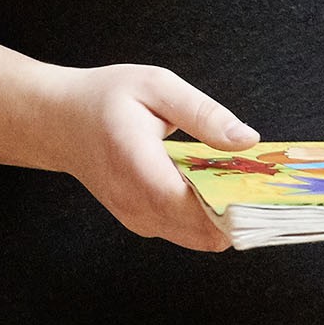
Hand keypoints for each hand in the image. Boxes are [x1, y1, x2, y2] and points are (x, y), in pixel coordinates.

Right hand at [18, 61, 256, 252]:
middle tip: (265, 183)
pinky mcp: (142, 222)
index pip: (191, 205)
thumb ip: (202, 113)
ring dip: (227, 217)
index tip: (266, 191)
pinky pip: (186, 232)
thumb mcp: (155, 85)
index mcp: (136, 164)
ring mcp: (137, 218)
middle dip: (240, 212)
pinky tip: (218, 188)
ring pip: (199, 238)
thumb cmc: (103, 98)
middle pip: (204, 231)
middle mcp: (135, 202)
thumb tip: (247, 140)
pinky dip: (209, 217)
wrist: (57, 122)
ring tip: (244, 183)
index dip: (233, 205)